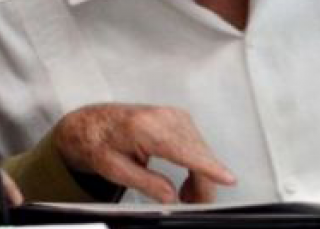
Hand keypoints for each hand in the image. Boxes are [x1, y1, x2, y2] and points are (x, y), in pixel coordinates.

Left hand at [53, 103, 235, 202]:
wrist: (92, 124)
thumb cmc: (99, 142)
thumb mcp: (114, 170)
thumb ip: (146, 183)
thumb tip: (173, 197)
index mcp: (144, 128)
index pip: (182, 150)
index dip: (207, 167)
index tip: (227, 178)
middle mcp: (162, 116)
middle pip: (198, 154)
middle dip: (203, 184)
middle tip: (194, 205)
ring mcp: (173, 114)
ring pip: (202, 151)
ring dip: (200, 175)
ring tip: (187, 193)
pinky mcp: (179, 117)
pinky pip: (198, 144)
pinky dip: (197, 163)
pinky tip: (188, 177)